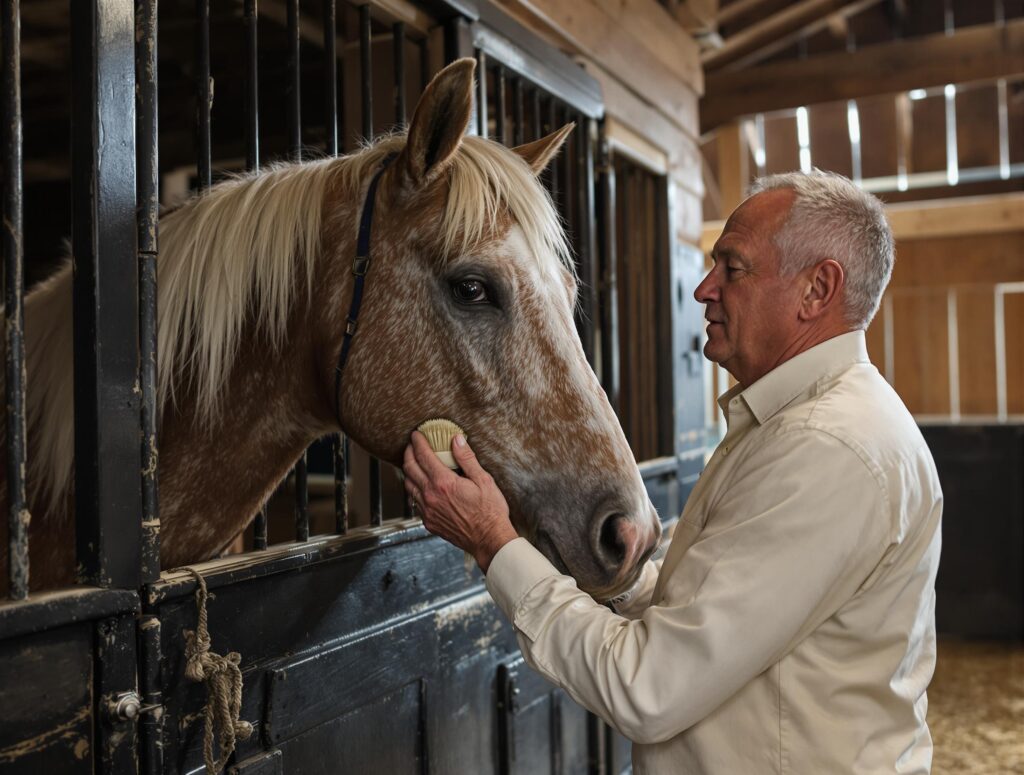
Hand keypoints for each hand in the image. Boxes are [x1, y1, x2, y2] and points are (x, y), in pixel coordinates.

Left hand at [403, 431, 517, 571]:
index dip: (417, 442)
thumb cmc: (490, 511)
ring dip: (409, 471)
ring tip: (414, 463)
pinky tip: (422, 486)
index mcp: (443, 483)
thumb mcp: (483, 480)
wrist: (488, 539)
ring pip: (408, 485)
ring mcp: (427, 510)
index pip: (423, 456)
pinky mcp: (429, 522)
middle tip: (411, 445)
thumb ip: (467, 459)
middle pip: (410, 469)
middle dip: (408, 453)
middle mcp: (430, 496)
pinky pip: (415, 502)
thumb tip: (456, 440)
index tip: (416, 434)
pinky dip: (415, 489)